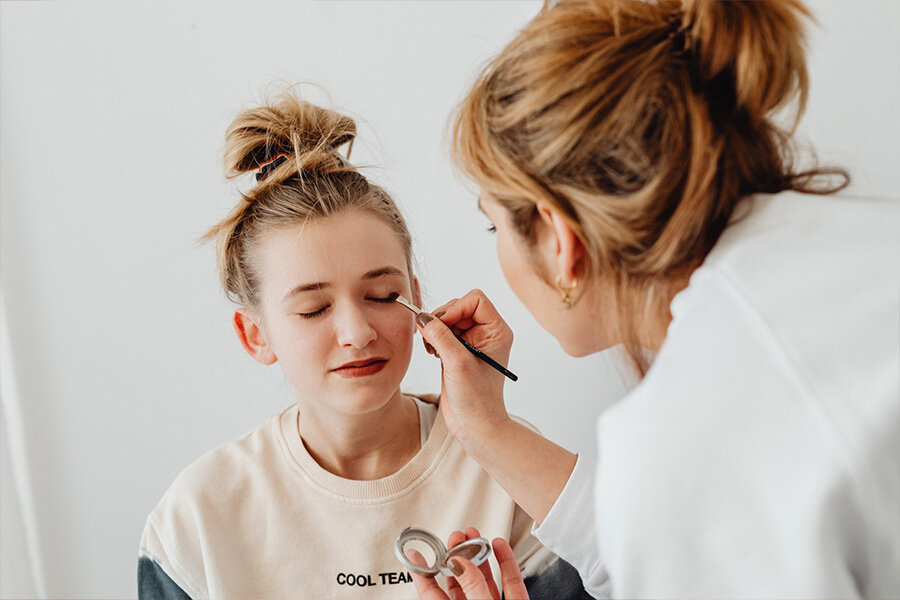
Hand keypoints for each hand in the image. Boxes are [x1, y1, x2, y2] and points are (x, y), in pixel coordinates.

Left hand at [409, 527, 528, 599]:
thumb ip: (471, 586)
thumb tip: (460, 562)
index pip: (431, 592)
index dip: (422, 570)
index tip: (416, 551)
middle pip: (459, 580)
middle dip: (457, 554)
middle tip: (456, 536)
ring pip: (484, 580)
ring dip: (480, 555)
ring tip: (475, 536)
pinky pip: (510, 583)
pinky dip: (506, 562)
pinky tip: (499, 546)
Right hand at [416, 289, 513, 444]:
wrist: (475, 426)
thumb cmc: (476, 399)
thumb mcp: (458, 363)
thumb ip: (440, 336)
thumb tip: (422, 317)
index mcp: (497, 331)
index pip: (475, 299)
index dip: (455, 308)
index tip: (441, 326)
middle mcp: (486, 333)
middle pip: (459, 306)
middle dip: (442, 318)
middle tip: (432, 340)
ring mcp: (471, 342)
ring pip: (448, 318)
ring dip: (435, 329)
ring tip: (432, 349)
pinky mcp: (457, 351)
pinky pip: (442, 332)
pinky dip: (433, 338)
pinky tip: (433, 354)